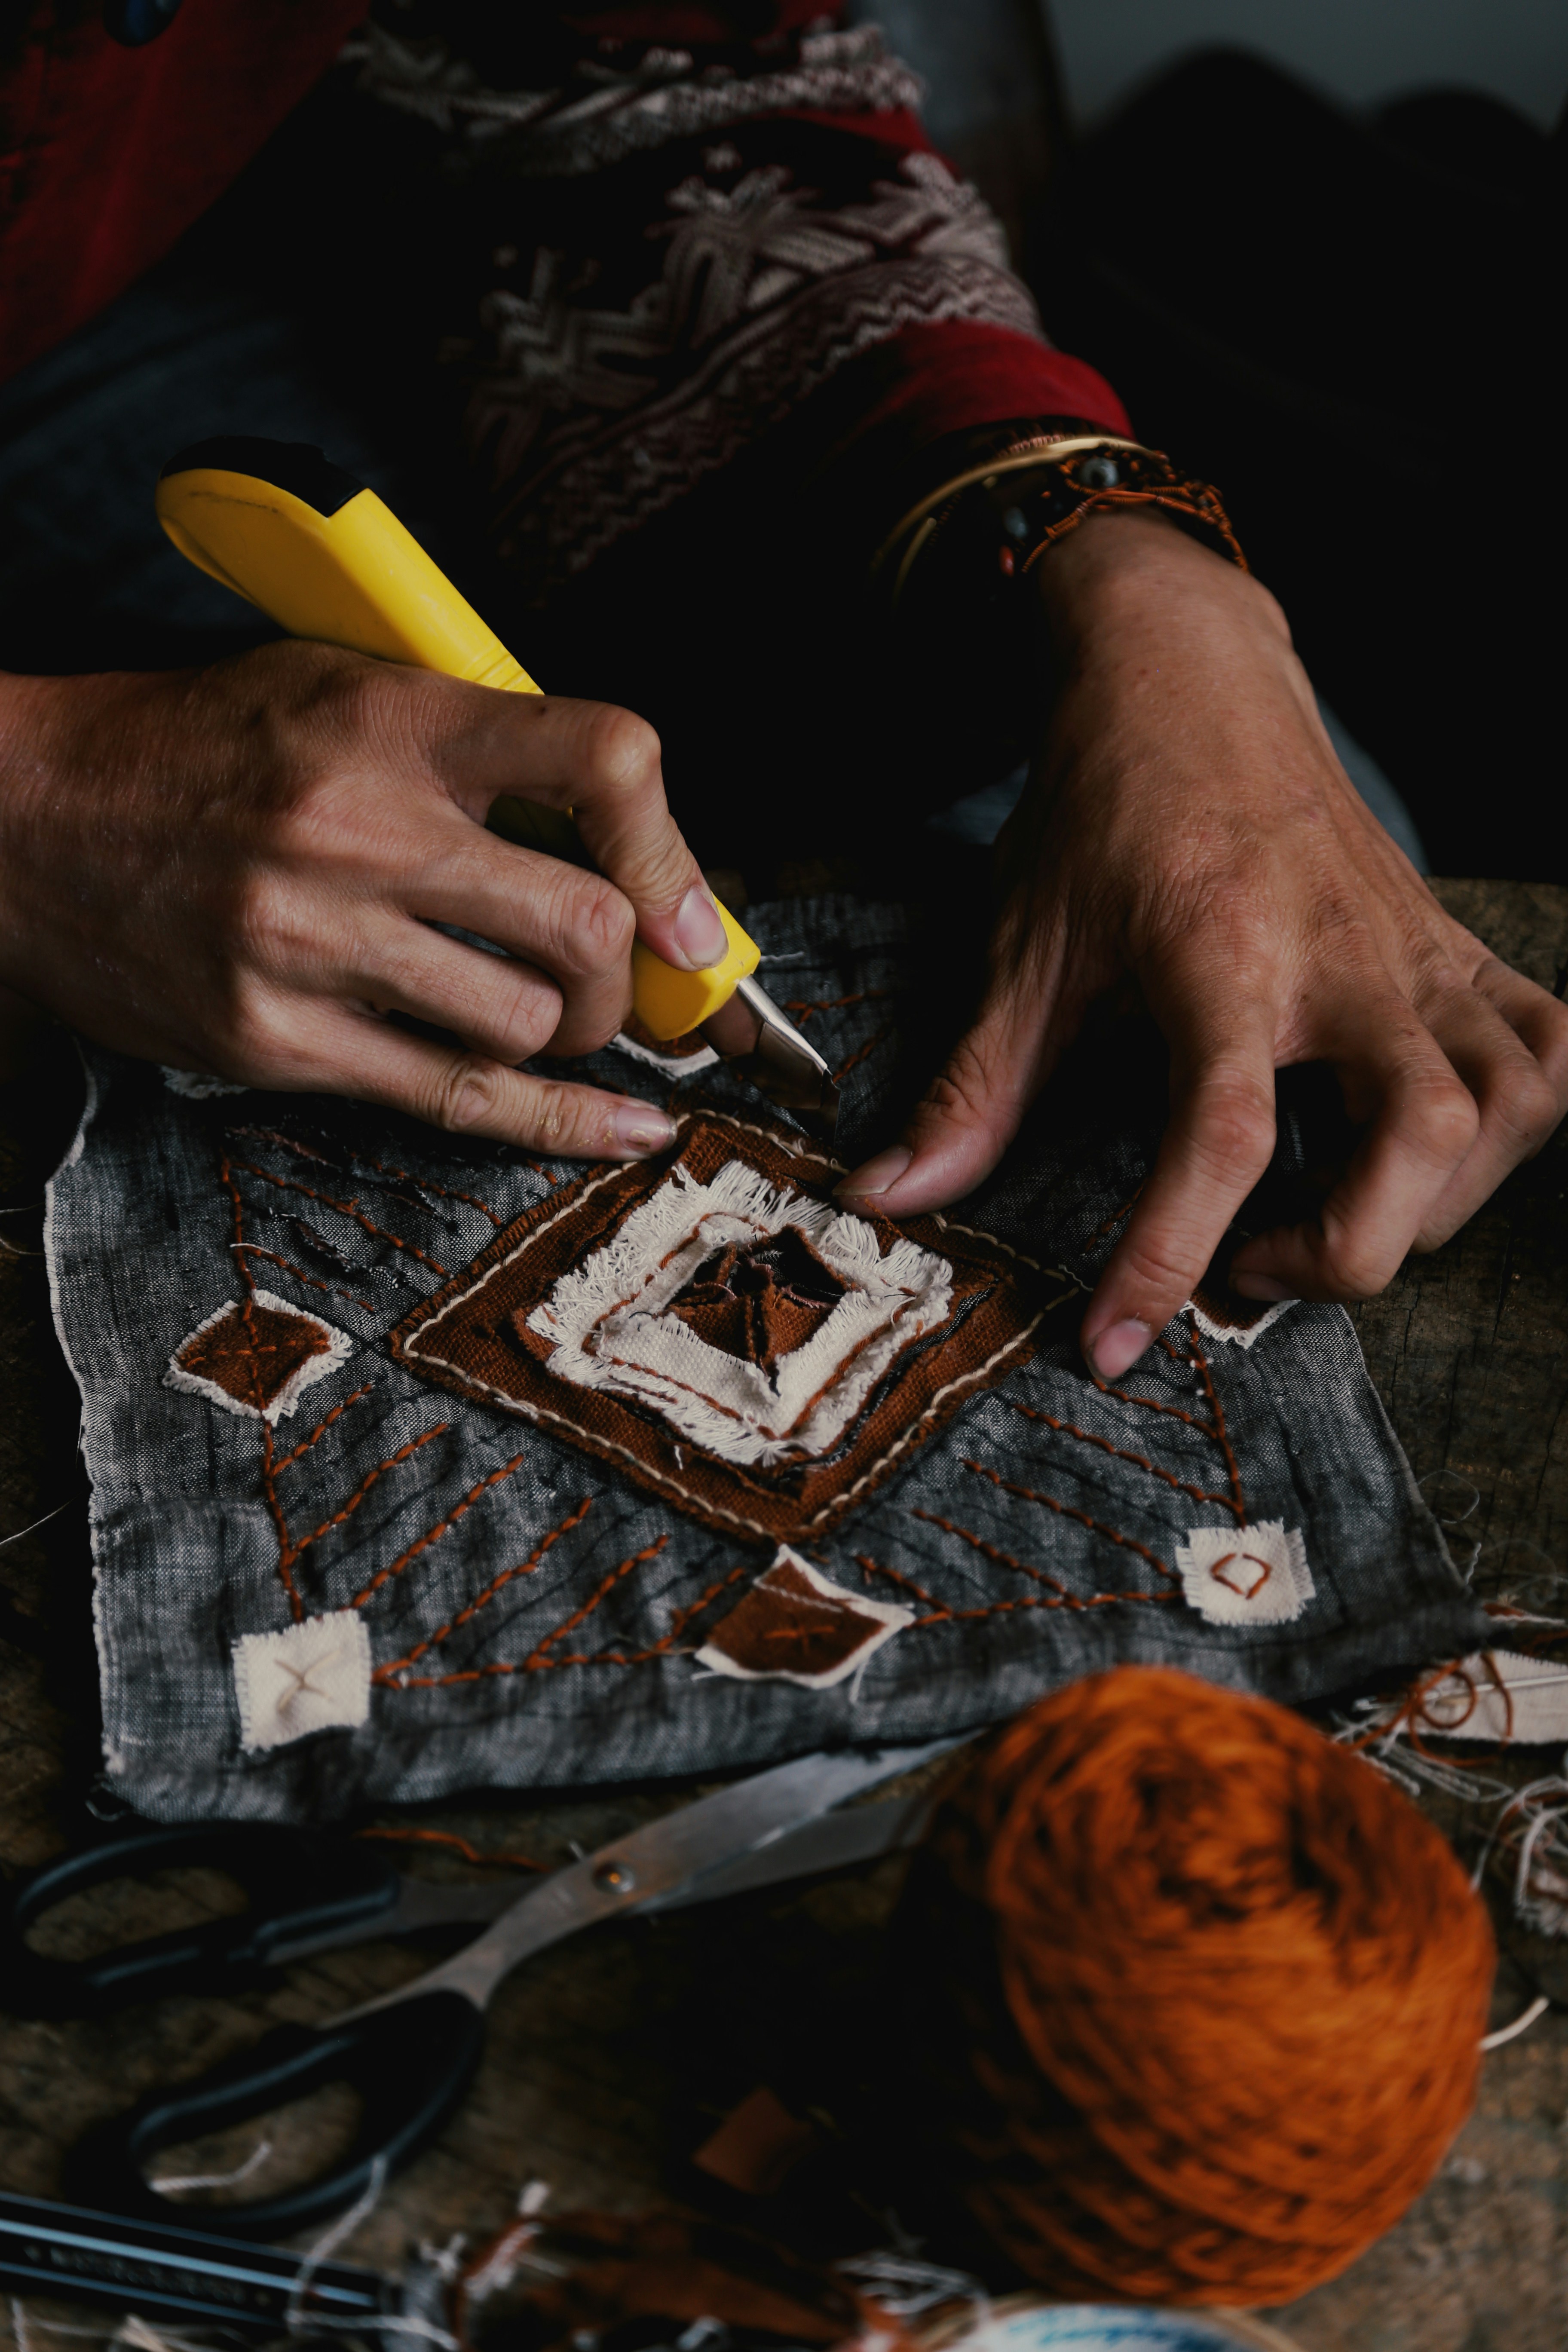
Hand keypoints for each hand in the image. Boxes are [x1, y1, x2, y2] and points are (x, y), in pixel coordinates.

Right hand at [0, 643, 729, 1157]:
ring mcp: (312, 941)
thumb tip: (627, 853)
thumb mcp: (347, 692)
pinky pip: (455, 1099)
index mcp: (395, 720)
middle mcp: (360, 827)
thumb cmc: (205, 751)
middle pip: (583, 925)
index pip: (601, 759)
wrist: (30, 818)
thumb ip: (479, 751)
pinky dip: (555, 1123)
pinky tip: (617, 1132)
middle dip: (625, 975)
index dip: (673, 852)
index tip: (690, 918)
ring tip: (535, 1014)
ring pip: (526, 1023)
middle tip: (613, 983)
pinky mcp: (276, 1037)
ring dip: (564, 1036)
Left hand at [836, 512, 1567, 1377]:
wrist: (1185, 668)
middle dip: (1346, 1253)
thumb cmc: (1102, 802)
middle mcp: (1341, 956)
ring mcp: (1414, 948)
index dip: (1169, 1260)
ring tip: (1332, 1217)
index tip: (1114, 1342)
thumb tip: (887, 1195)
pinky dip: (1516, 1120)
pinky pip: (1548, 1045)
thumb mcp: (1025, 945)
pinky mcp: (1453, 940)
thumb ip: (971, 1086)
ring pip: (1504, 1104)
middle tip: (1251, 1270)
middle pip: (1416, 1139)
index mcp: (1221, 954)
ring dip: (1434, 1203)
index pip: (1223, 1137)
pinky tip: (1434, 1150)